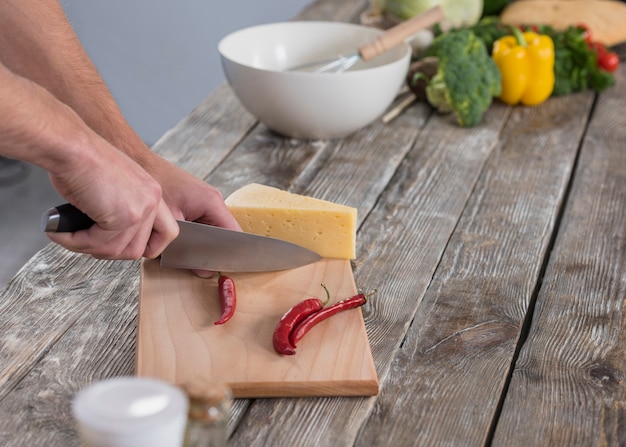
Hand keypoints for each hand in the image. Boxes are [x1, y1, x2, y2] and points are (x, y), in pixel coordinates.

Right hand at [45, 139, 179, 259]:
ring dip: (88, 247)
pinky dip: (75, 242)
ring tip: (68, 235)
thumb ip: (121, 212)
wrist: (71, 147)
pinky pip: (97, 243)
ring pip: (116, 250)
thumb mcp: (115, 188)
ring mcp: (139, 210)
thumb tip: (109, 240)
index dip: (146, 246)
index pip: (168, 233)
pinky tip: (61, 232)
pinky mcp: (122, 217)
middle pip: (137, 249)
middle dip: (107, 251)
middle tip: (85, 242)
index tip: (123, 247)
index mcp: (152, 193)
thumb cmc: (83, 161)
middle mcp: (152, 201)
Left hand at [139, 154, 241, 276]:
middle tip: (200, 268)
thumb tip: (205, 273)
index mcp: (213, 203)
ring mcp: (204, 202)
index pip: (234, 235)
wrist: (137, 162)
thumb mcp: (170, 222)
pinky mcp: (194, 203)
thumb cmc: (152, 184)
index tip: (225, 271)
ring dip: (200, 244)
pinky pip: (201, 225)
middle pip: (224, 236)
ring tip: (185, 252)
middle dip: (212, 252)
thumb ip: (189, 248)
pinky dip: (193, 236)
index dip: (231, 255)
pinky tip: (177, 241)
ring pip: (212, 232)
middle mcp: (213, 201)